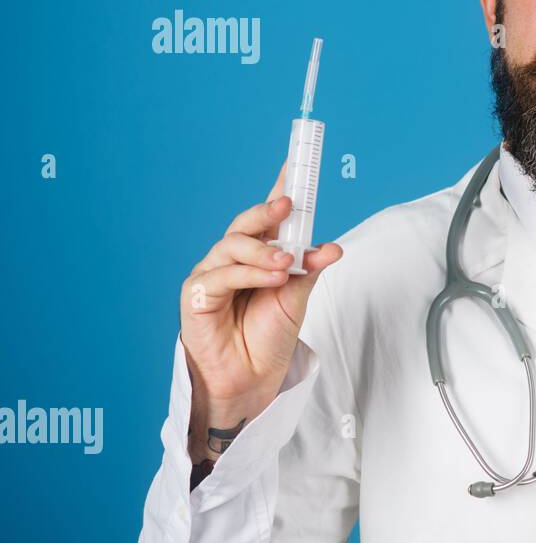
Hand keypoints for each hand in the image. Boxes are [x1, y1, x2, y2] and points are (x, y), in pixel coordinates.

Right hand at [179, 161, 343, 462]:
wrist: (251, 380)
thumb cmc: (268, 337)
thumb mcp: (297, 299)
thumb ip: (308, 270)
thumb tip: (331, 247)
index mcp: (260, 253)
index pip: (270, 215)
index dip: (281, 187)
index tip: (298, 162)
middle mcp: (234, 258)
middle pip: (246, 223)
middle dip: (267, 210)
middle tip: (290, 206)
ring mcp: (212, 274)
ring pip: (233, 246)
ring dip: (263, 251)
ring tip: (285, 263)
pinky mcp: (197, 296)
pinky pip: (220, 276)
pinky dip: (248, 273)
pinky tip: (269, 278)